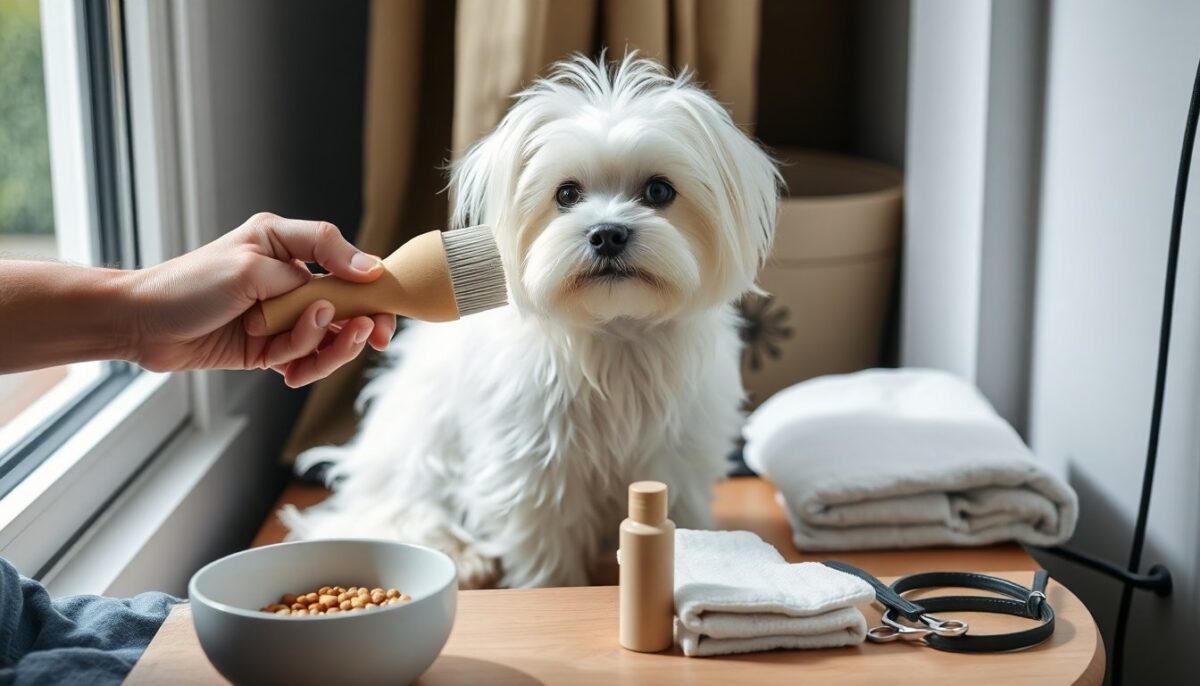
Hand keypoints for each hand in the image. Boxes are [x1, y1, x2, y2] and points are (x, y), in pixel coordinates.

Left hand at [128, 213, 396, 386]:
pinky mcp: (273, 348)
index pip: (344, 258)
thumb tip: (369, 270)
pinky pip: (307, 360)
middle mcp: (290, 280)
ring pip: (330, 336)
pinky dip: (304, 367)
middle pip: (347, 303)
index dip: (369, 279)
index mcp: (287, 245)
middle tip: (371, 336)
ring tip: (308, 346)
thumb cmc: (190, 285)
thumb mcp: (253, 264)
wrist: (143, 325)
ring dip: (327, 346)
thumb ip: (312, 270)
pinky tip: (289, 373)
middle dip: (361, 322)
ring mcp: (283, 316)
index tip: (381, 296)